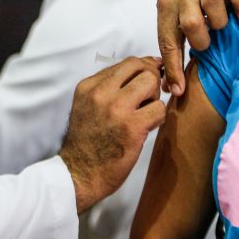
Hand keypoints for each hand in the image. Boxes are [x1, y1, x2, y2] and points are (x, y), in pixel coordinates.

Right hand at [59, 56, 164, 213]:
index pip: (126, 63)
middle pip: (140, 66)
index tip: (148, 80)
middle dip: (150, 79)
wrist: (79, 174)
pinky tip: (147, 127)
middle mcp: (101, 93)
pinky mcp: (132, 127)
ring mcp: (116, 109)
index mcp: (89, 86)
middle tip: (148, 97)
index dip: (143, 69)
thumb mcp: (88, 105)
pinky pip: (159, 108)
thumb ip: (109, 87)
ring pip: (151, 82)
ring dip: (154, 97)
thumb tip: (143, 67)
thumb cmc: (88, 142)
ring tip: (146, 112)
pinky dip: (158, 117)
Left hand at [157, 0, 238, 95]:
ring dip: (220, 21)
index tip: (178, 90)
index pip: (168, 41)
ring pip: (213, 5)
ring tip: (221, 24)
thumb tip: (170, 87)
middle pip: (191, 23)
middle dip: (201, 40)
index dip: (173, 68)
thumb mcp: (168, 15)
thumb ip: (172, 47)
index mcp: (166, 7)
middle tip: (207, 42)